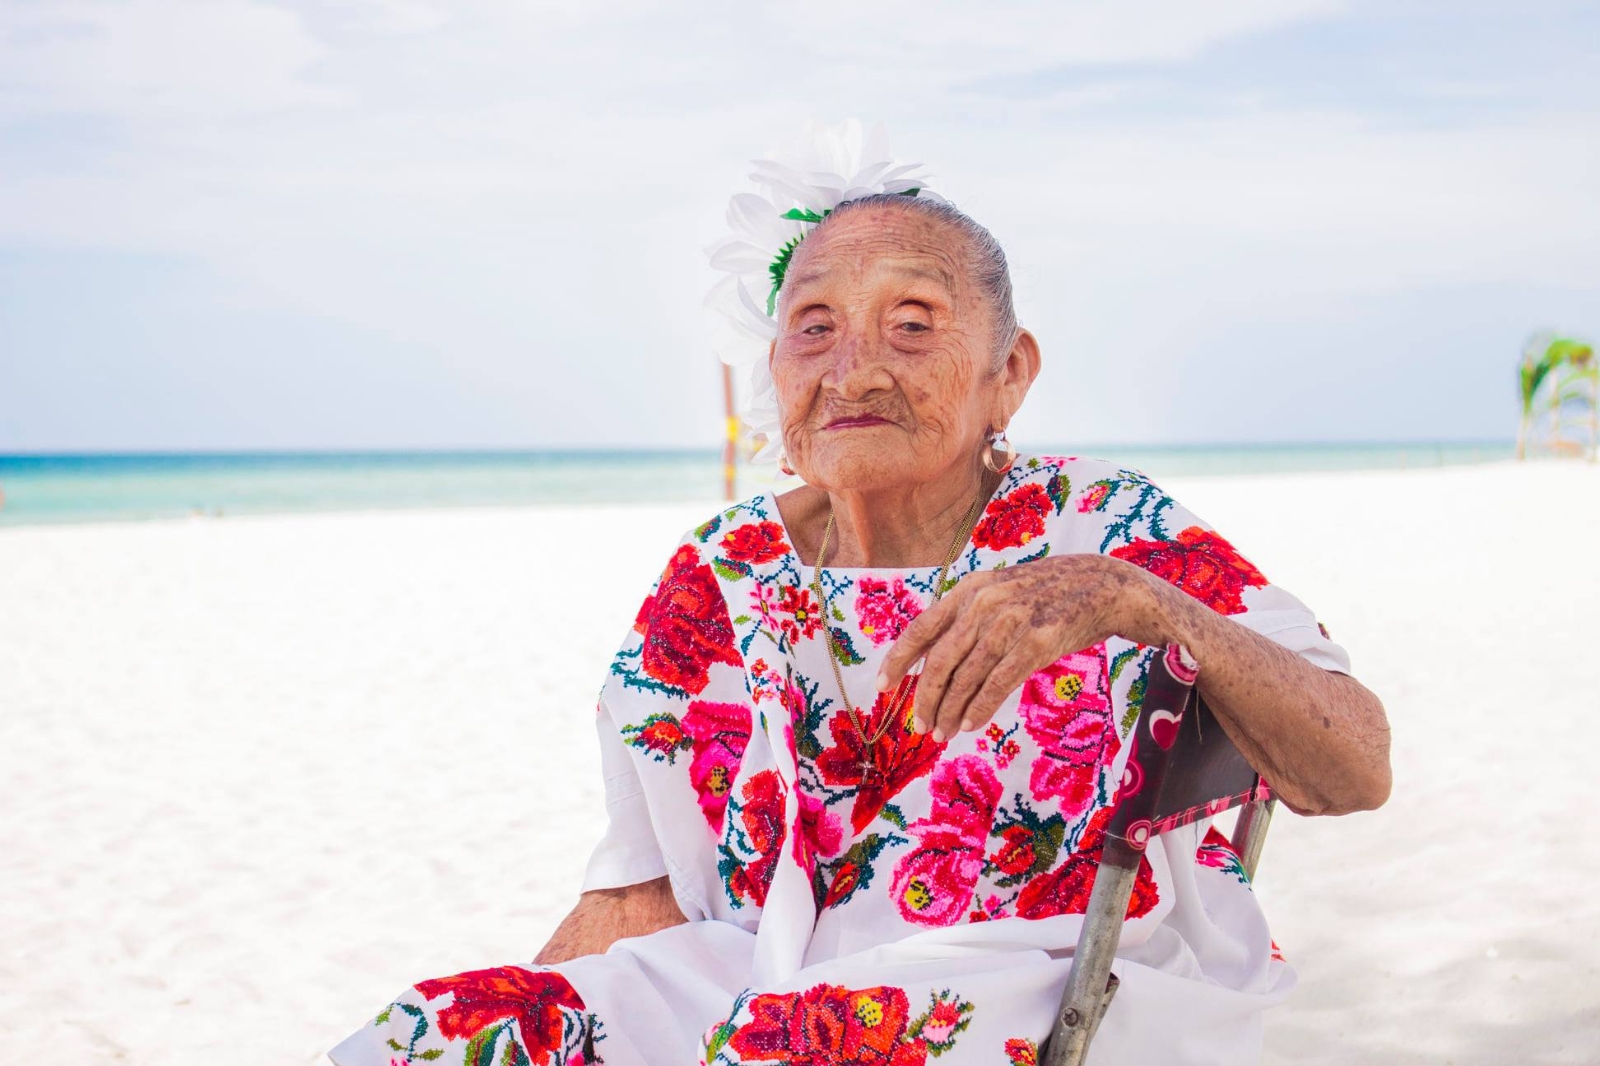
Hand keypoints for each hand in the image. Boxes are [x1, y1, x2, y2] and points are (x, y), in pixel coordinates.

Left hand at [877, 554, 1154, 741]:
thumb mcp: (999, 592)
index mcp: (968, 591)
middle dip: (926, 699)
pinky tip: (970, 724)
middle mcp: (983, 604)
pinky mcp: (1036, 643)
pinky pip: (997, 685)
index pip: (921, 629)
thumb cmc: (1046, 594)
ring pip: (966, 679)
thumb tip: (934, 660)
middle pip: (940, 662)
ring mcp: (1009, 623)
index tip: (882, 687)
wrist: (1100, 585)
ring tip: (942, 733)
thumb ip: (968, 618)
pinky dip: (978, 709)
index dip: (898, 660)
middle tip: (921, 726)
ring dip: (951, 712)